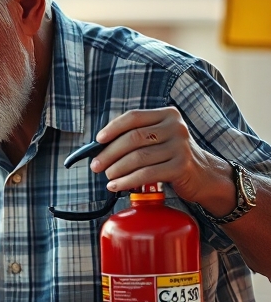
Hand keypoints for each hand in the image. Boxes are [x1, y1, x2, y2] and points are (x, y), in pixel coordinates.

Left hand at [93, 107, 231, 205]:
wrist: (204, 175)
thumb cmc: (172, 156)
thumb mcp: (159, 139)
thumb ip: (137, 136)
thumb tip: (100, 146)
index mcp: (167, 115)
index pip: (133, 117)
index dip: (113, 128)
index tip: (98, 140)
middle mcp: (176, 127)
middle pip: (133, 138)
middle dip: (109, 153)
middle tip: (96, 165)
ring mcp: (180, 146)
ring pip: (138, 157)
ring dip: (116, 169)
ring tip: (107, 176)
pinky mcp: (181, 166)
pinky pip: (146, 174)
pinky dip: (127, 181)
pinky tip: (116, 186)